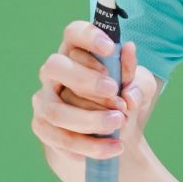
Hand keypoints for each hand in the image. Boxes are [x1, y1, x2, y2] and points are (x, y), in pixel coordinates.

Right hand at [29, 20, 157, 181]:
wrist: (115, 134)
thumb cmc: (125, 99)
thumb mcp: (139, 86)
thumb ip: (135, 74)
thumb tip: (129, 52)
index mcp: (76, 51)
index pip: (73, 33)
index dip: (88, 36)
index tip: (110, 47)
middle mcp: (54, 72)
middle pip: (56, 66)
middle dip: (84, 80)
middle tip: (114, 92)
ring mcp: (44, 99)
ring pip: (56, 109)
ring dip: (89, 119)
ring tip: (119, 123)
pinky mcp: (42, 126)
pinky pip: (58, 138)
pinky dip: (86, 146)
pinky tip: (110, 148)